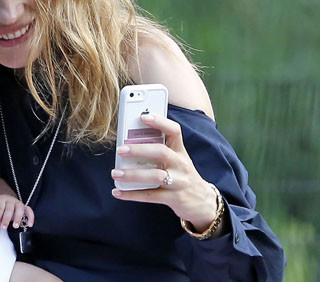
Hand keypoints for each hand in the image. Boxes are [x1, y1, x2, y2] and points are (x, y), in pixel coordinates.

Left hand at [0, 195, 34, 229]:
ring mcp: (18, 203)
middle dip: (6, 219)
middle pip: (9, 209)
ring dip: (18, 218)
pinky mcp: (24, 207)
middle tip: (3, 227)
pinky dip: (31, 217)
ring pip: (20, 209)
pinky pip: (29, 211)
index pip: (0, 207)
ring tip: (15, 226)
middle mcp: (10, 200)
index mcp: (1, 200)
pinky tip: (29, 224)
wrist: (4, 199)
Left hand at [111, 114, 217, 231]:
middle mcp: (181, 164)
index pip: (174, 131)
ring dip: (133, 174)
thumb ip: (158, 151)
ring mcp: (179, 182)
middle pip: (161, 152)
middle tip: (120, 150)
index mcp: (180, 151)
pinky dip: (132, 194)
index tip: (143, 116)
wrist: (204, 202)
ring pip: (155, 176)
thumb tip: (128, 143)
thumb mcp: (176, 160)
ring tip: (115, 173)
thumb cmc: (182, 176)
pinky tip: (118, 192)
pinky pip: (150, 196)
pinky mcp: (174, 198)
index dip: (160, 122)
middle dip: (139, 150)